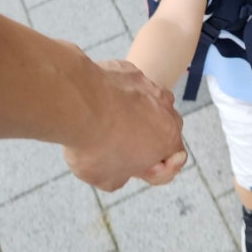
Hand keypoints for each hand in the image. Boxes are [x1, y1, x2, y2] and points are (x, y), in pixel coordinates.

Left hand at [62, 60, 186, 190]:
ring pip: (145, 104)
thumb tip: (120, 168)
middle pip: (162, 128)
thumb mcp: (108, 180)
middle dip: (146, 138)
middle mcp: (166, 110)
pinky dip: (115, 95)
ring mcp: (149, 86)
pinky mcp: (129, 71)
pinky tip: (95, 104)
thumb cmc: (95, 145)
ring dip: (132, 113)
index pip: (175, 158)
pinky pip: (126, 87)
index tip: (133, 168)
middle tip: (117, 146)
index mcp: (169, 140)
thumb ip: (124, 175)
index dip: (155, 168)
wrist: (76, 103)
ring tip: (103, 122)